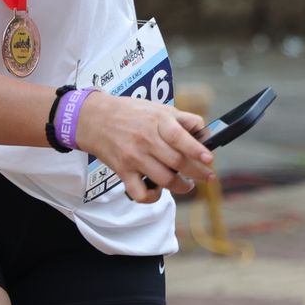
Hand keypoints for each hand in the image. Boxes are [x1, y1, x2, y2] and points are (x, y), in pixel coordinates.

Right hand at [71, 93, 215, 203]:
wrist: (94, 119)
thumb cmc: (130, 112)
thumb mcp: (158, 108)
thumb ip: (183, 119)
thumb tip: (204, 132)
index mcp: (157, 121)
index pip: (180, 137)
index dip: (196, 150)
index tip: (209, 159)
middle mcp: (146, 140)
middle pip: (177, 163)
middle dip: (198, 173)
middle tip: (207, 176)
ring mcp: (134, 158)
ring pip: (164, 180)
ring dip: (182, 187)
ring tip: (187, 185)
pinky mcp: (124, 172)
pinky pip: (141, 193)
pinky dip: (153, 197)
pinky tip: (159, 190)